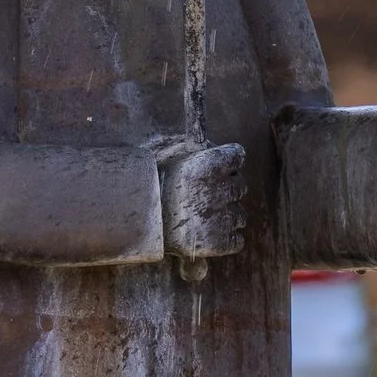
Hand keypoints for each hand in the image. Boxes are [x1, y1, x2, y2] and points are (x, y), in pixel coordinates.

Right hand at [160, 138, 246, 260]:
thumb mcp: (171, 162)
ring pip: (240, 216)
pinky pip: (237, 241)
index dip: (228, 162)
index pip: (236, 155)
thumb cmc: (150, 190)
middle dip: (227, 190)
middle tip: (205, 197)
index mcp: (208, 164)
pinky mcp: (221, 242)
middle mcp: (219, 189)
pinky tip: (208, 236)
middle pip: (240, 186)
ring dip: (228, 217)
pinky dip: (227, 240)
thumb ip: (193, 151)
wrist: (136, 226)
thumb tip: (202, 134)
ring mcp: (222, 218)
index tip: (218, 167)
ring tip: (202, 220)